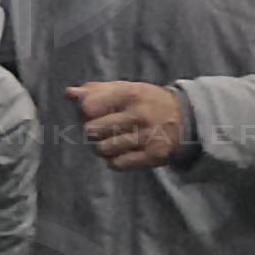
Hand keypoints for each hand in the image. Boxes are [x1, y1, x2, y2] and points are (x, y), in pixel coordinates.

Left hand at [70, 79, 189, 171]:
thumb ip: (96, 91)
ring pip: (102, 149)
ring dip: (102, 147)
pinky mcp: (154, 156)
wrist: (185, 118)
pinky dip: (114, 160)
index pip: (88, 107)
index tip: (94, 112)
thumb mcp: (125, 89)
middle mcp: (139, 114)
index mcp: (130, 93)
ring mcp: (147, 136)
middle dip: (92, 131)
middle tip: (103, 129)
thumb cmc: (145, 102)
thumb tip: (69, 93)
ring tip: (114, 140)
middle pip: (91, 130)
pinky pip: (116, 164)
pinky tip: (123, 151)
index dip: (84, 112)